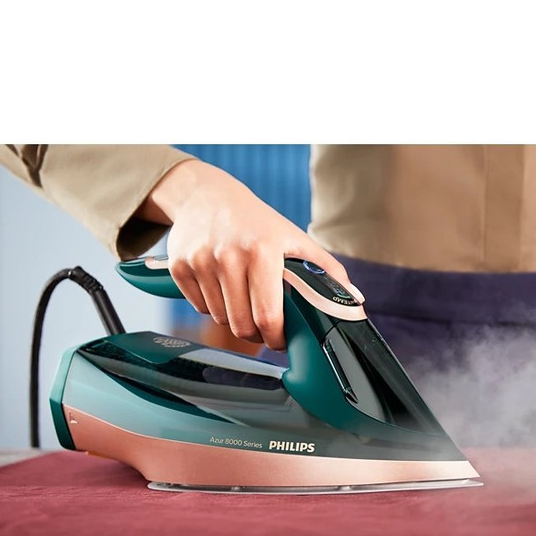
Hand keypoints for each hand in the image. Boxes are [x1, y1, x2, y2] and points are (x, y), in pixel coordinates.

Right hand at [137, 159, 363, 350]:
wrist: (207, 195)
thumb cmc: (257, 223)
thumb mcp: (295, 240)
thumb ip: (327, 271)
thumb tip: (355, 302)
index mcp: (262, 251)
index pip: (267, 316)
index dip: (276, 337)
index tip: (281, 339)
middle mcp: (228, 256)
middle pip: (242, 325)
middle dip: (257, 334)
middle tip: (265, 326)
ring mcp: (201, 262)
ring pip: (220, 319)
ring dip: (235, 318)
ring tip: (244, 298)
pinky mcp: (180, 267)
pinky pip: (200, 307)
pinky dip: (213, 305)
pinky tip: (222, 286)